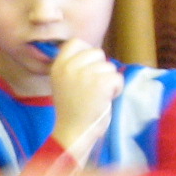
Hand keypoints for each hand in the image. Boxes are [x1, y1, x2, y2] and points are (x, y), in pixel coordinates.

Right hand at [47, 40, 122, 155]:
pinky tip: (105, 100)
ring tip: (97, 96)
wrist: (74, 132)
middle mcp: (69, 67)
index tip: (87, 68)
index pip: (75, 42)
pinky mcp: (101, 83)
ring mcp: (85, 74)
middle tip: (92, 88)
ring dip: (108, 81)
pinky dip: (116, 89)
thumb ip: (73, 67)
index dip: (86, 53)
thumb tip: (93, 54)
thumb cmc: (72, 110)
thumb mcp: (63, 83)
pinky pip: (118, 77)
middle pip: (96, 52)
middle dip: (100, 68)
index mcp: (58, 66)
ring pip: (109, 66)